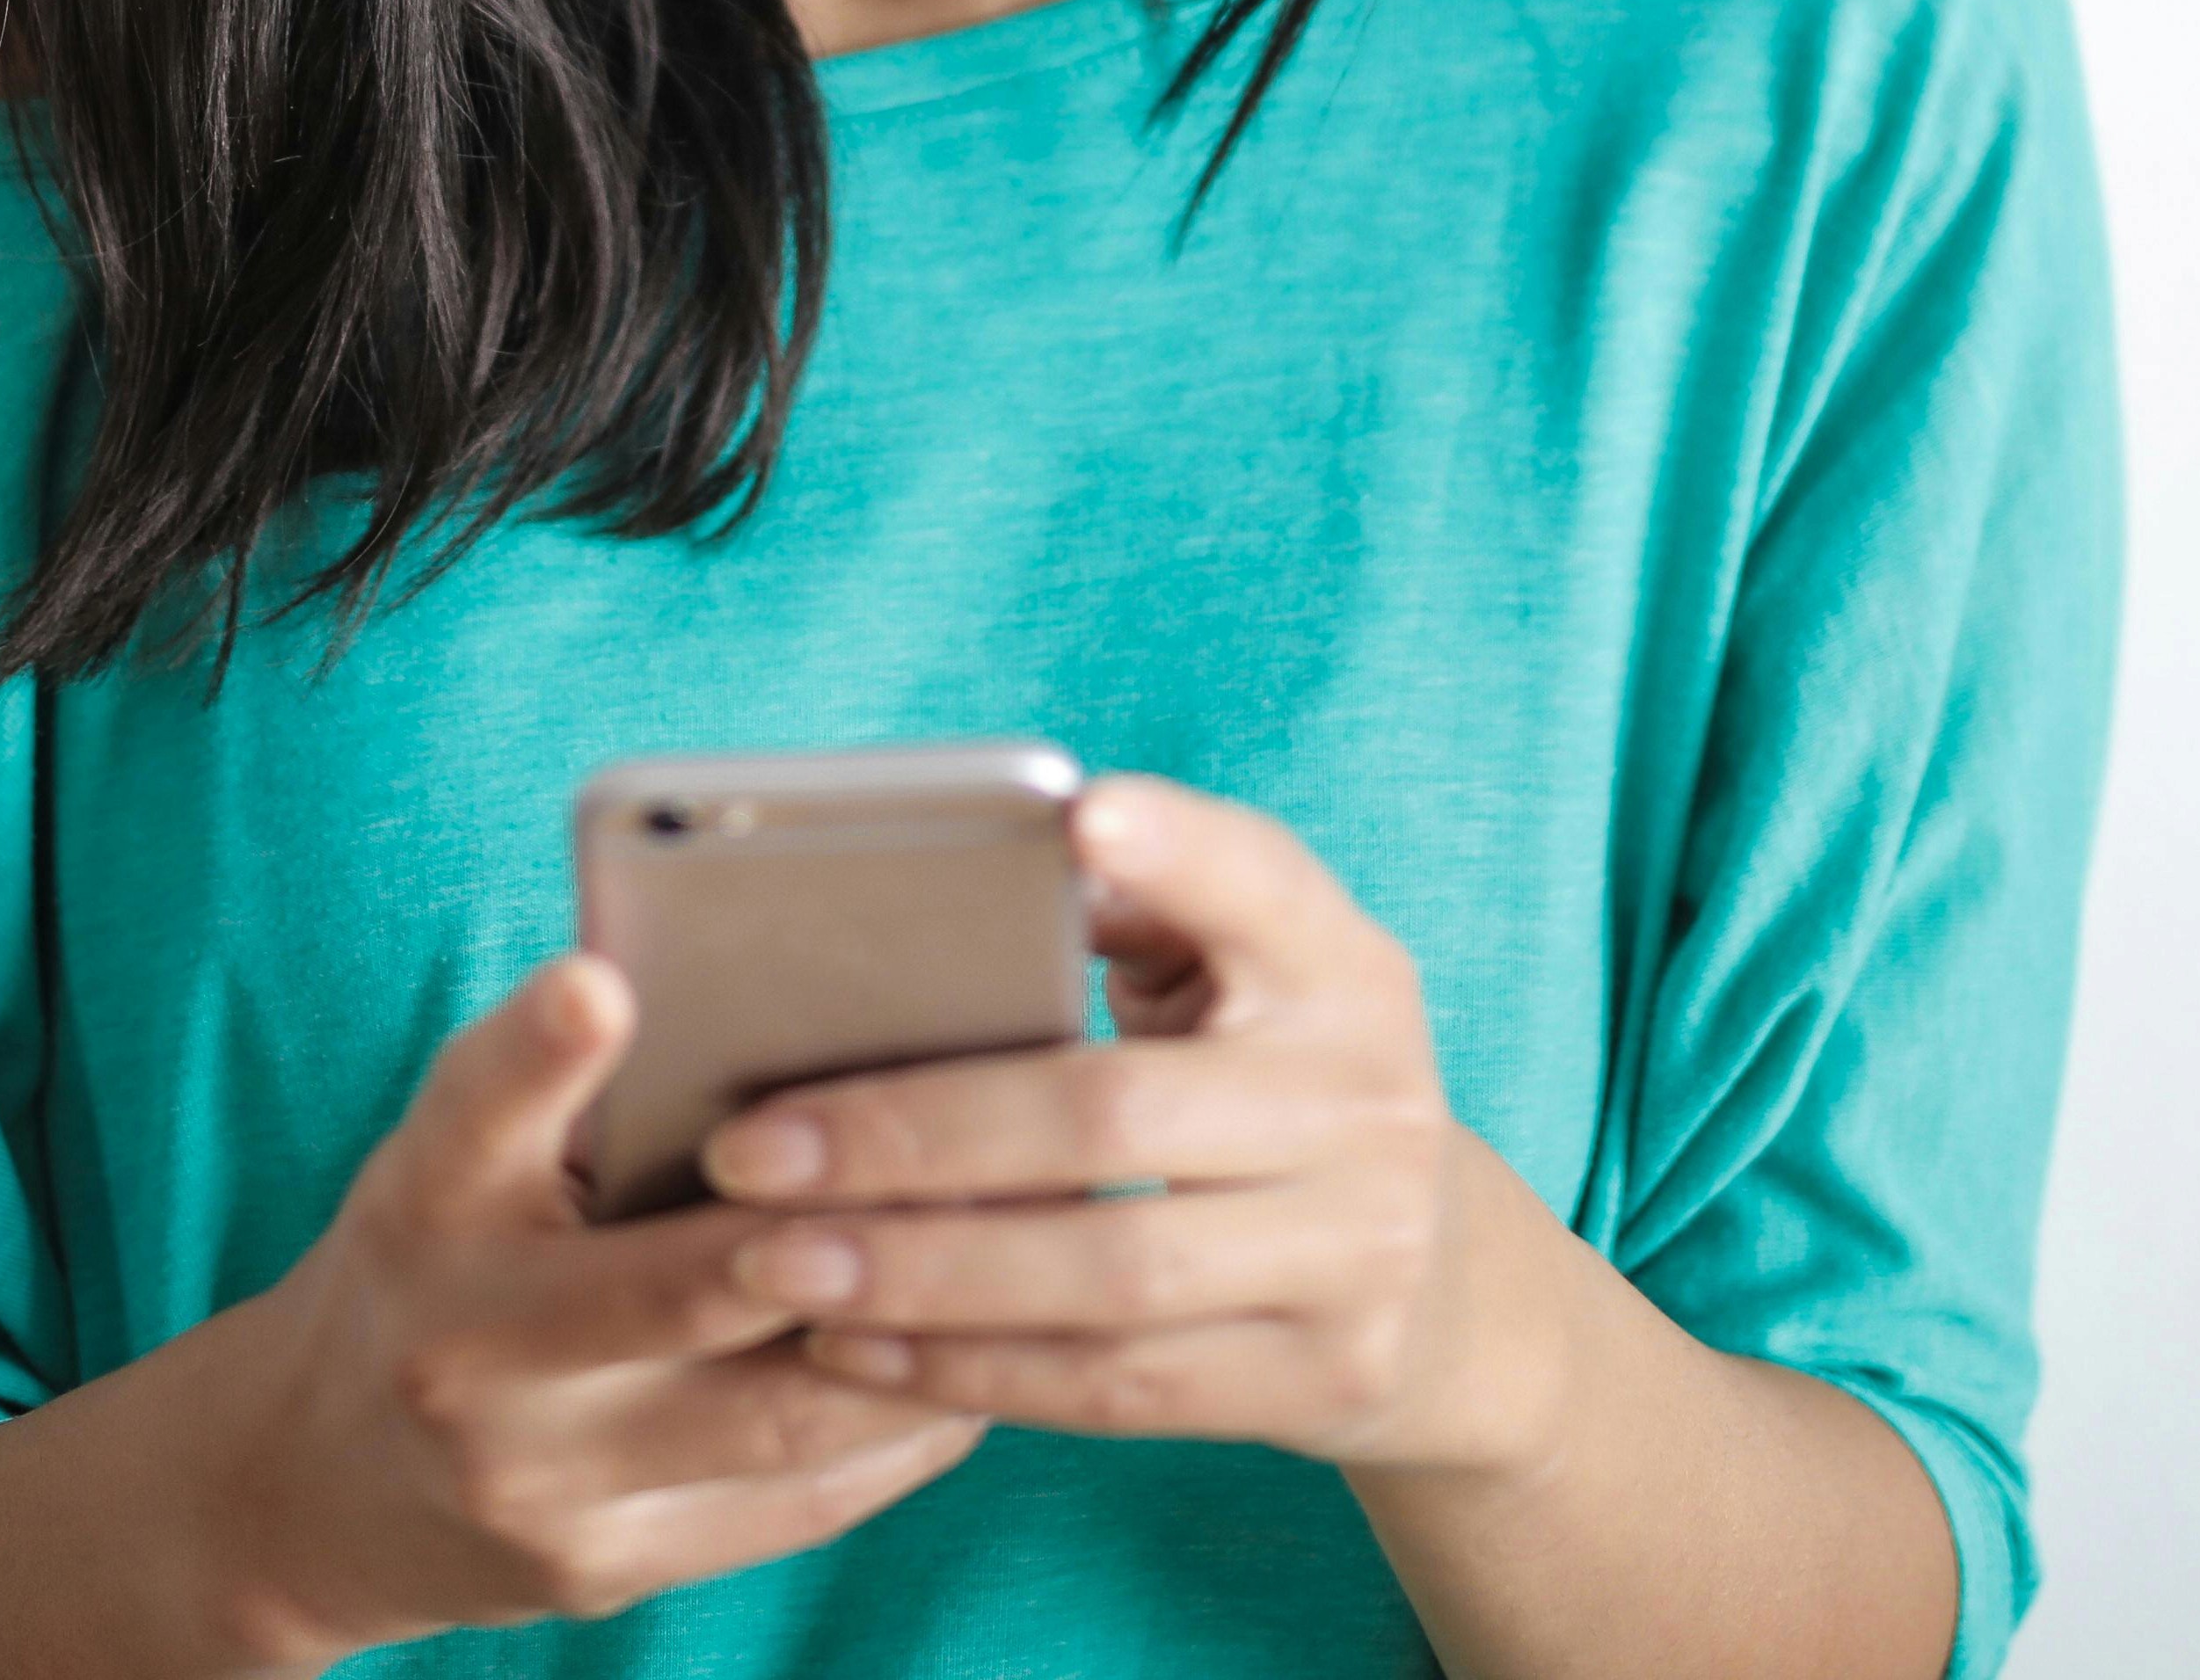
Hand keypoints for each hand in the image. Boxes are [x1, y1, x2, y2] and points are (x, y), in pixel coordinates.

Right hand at [207, 950, 984, 1658]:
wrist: (309, 1482)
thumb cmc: (431, 1253)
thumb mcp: (453, 1149)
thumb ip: (565, 1084)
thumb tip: (763, 978)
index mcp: (428, 1202)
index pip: (475, 1110)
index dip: (538, 1047)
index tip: (602, 982)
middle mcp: (467, 1350)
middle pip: (672, 1290)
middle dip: (825, 1235)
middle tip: (960, 1163)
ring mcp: (539, 1483)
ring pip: (768, 1415)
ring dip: (907, 1341)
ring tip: (1019, 1259)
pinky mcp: (607, 1569)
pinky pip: (790, 1504)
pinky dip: (897, 1433)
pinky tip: (975, 1369)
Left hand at [698, 774, 1527, 1480]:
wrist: (1445, 1282)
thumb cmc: (1270, 1075)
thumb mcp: (1243, 971)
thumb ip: (1127, 908)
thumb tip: (939, 879)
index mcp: (1338, 962)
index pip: (1259, 882)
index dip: (1174, 848)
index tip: (1074, 813)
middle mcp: (1364, 1098)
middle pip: (1115, 1115)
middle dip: (916, 1134)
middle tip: (754, 1148)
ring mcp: (1356, 1251)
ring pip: (1106, 1273)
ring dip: (919, 1273)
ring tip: (772, 1261)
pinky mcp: (1319, 1377)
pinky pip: (1117, 1385)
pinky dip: (972, 1371)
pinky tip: (854, 1346)